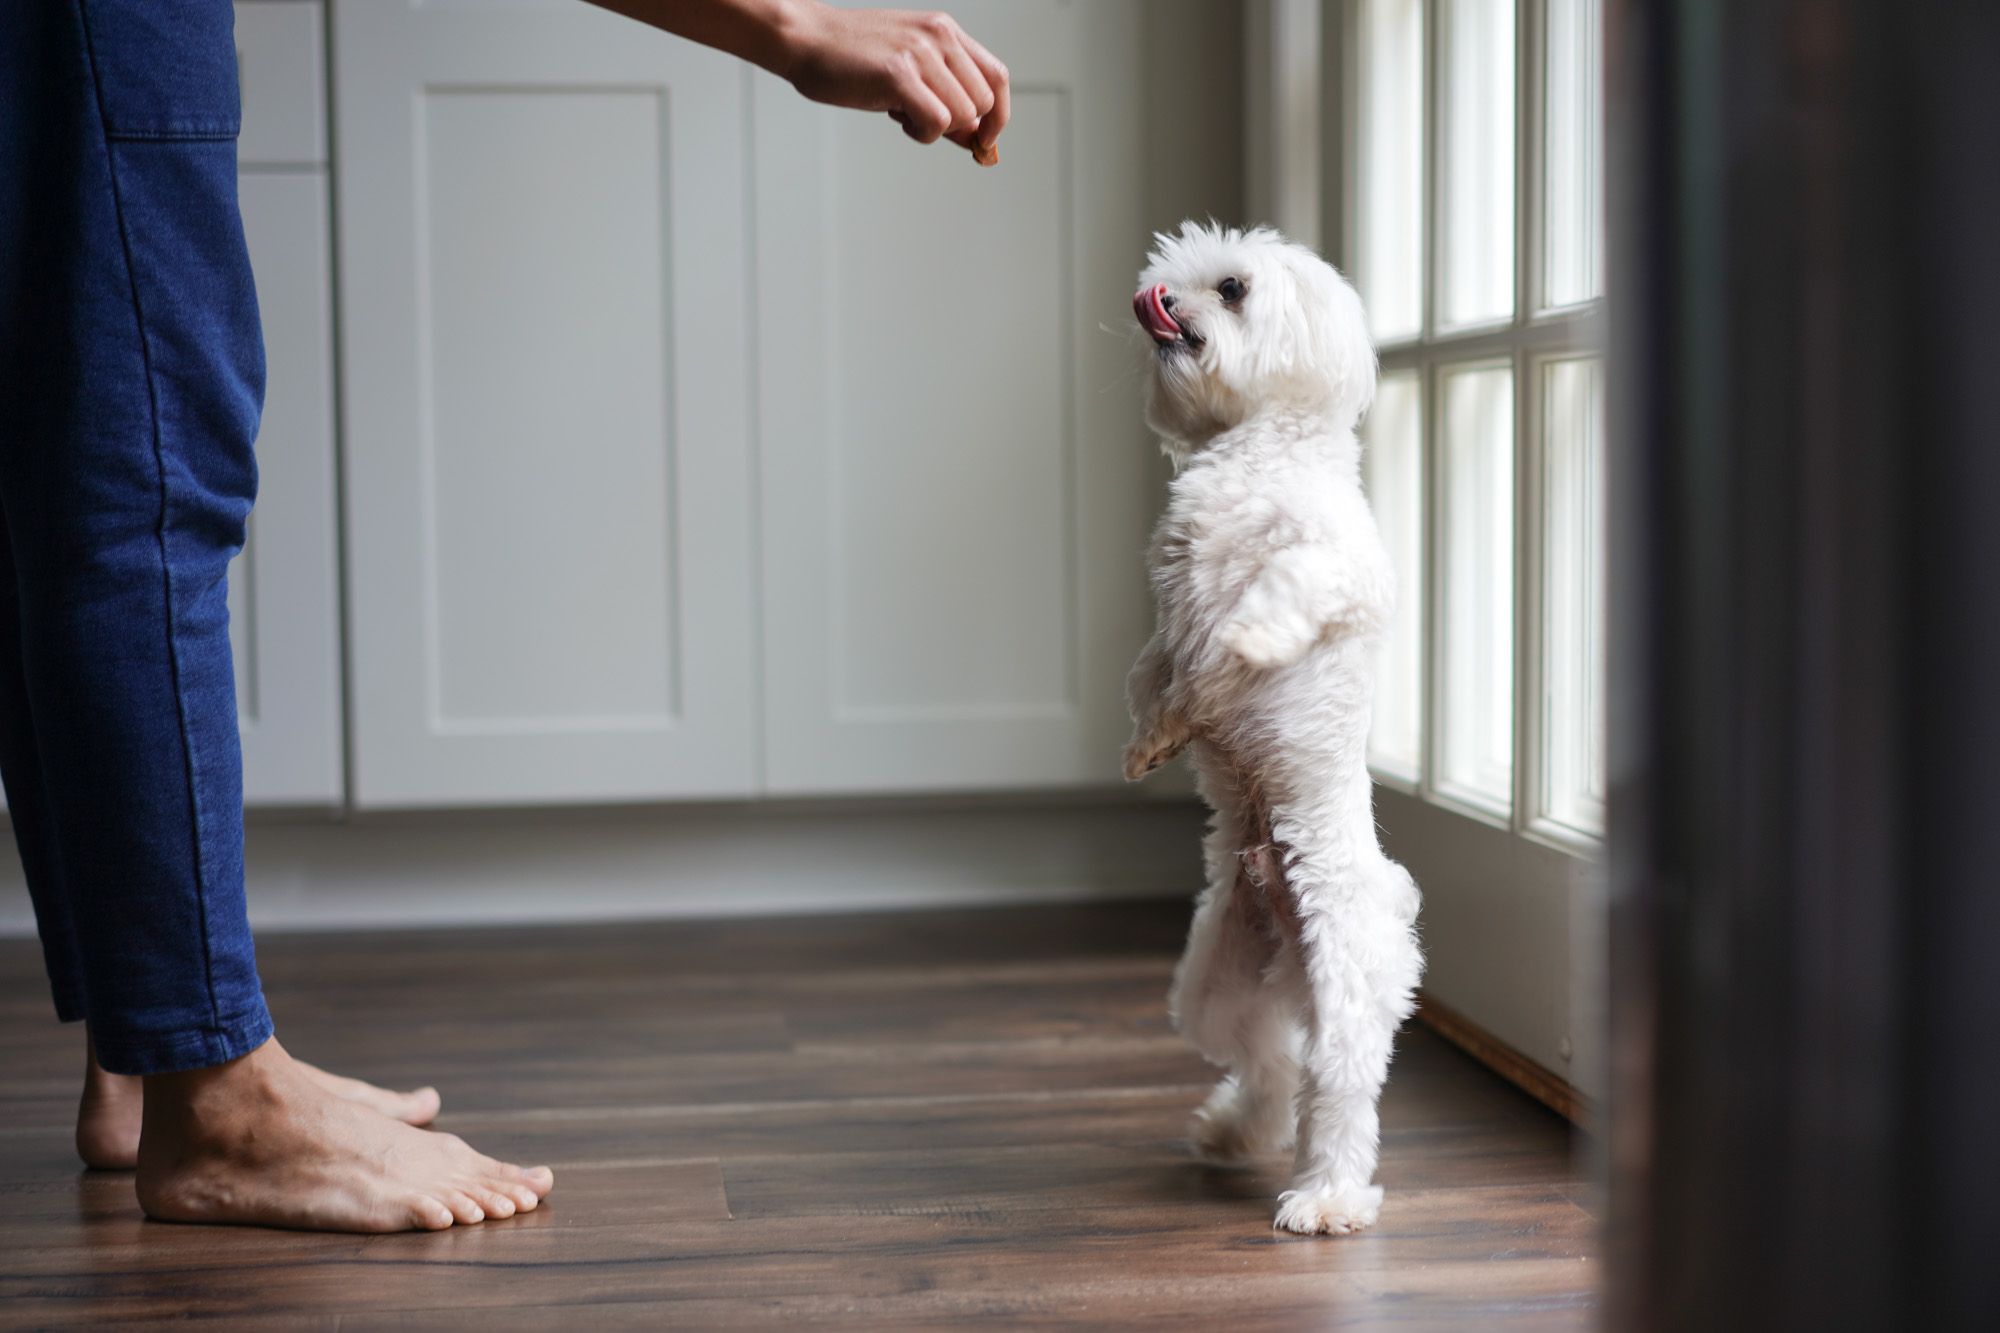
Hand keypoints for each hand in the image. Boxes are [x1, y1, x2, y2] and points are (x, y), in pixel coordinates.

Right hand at [776, 7, 1008, 153]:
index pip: (997, 77)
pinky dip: (922, 134)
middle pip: (983, 103)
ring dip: (936, 129)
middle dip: (959, 126)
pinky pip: (937, 123)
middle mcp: (939, 37)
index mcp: (946, 31)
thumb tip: (977, 139)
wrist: (806, 39)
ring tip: (904, 113)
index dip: (998, 115)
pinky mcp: (899, 75)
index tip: (986, 139)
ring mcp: (921, 54)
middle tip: (922, 118)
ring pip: (963, 116)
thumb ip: (945, 97)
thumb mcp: (909, 68)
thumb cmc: (851, 58)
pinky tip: (898, 118)